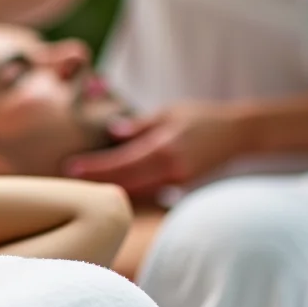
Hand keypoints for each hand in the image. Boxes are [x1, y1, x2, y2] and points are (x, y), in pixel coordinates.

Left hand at [66, 103, 247, 196]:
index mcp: (163, 147)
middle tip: (68, 180)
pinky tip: (112, 189)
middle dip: (97, 182)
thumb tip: (112, 132)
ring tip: (85, 186)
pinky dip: (130, 191)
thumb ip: (140, 125)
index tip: (71, 167)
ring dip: (111, 190)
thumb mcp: (169, 113)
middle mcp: (169, 169)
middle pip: (124, 182)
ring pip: (136, 193)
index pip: (121, 161)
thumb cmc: (202, 118)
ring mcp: (176, 182)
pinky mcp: (181, 188)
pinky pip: (149, 193)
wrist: (238, 134)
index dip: (95, 167)